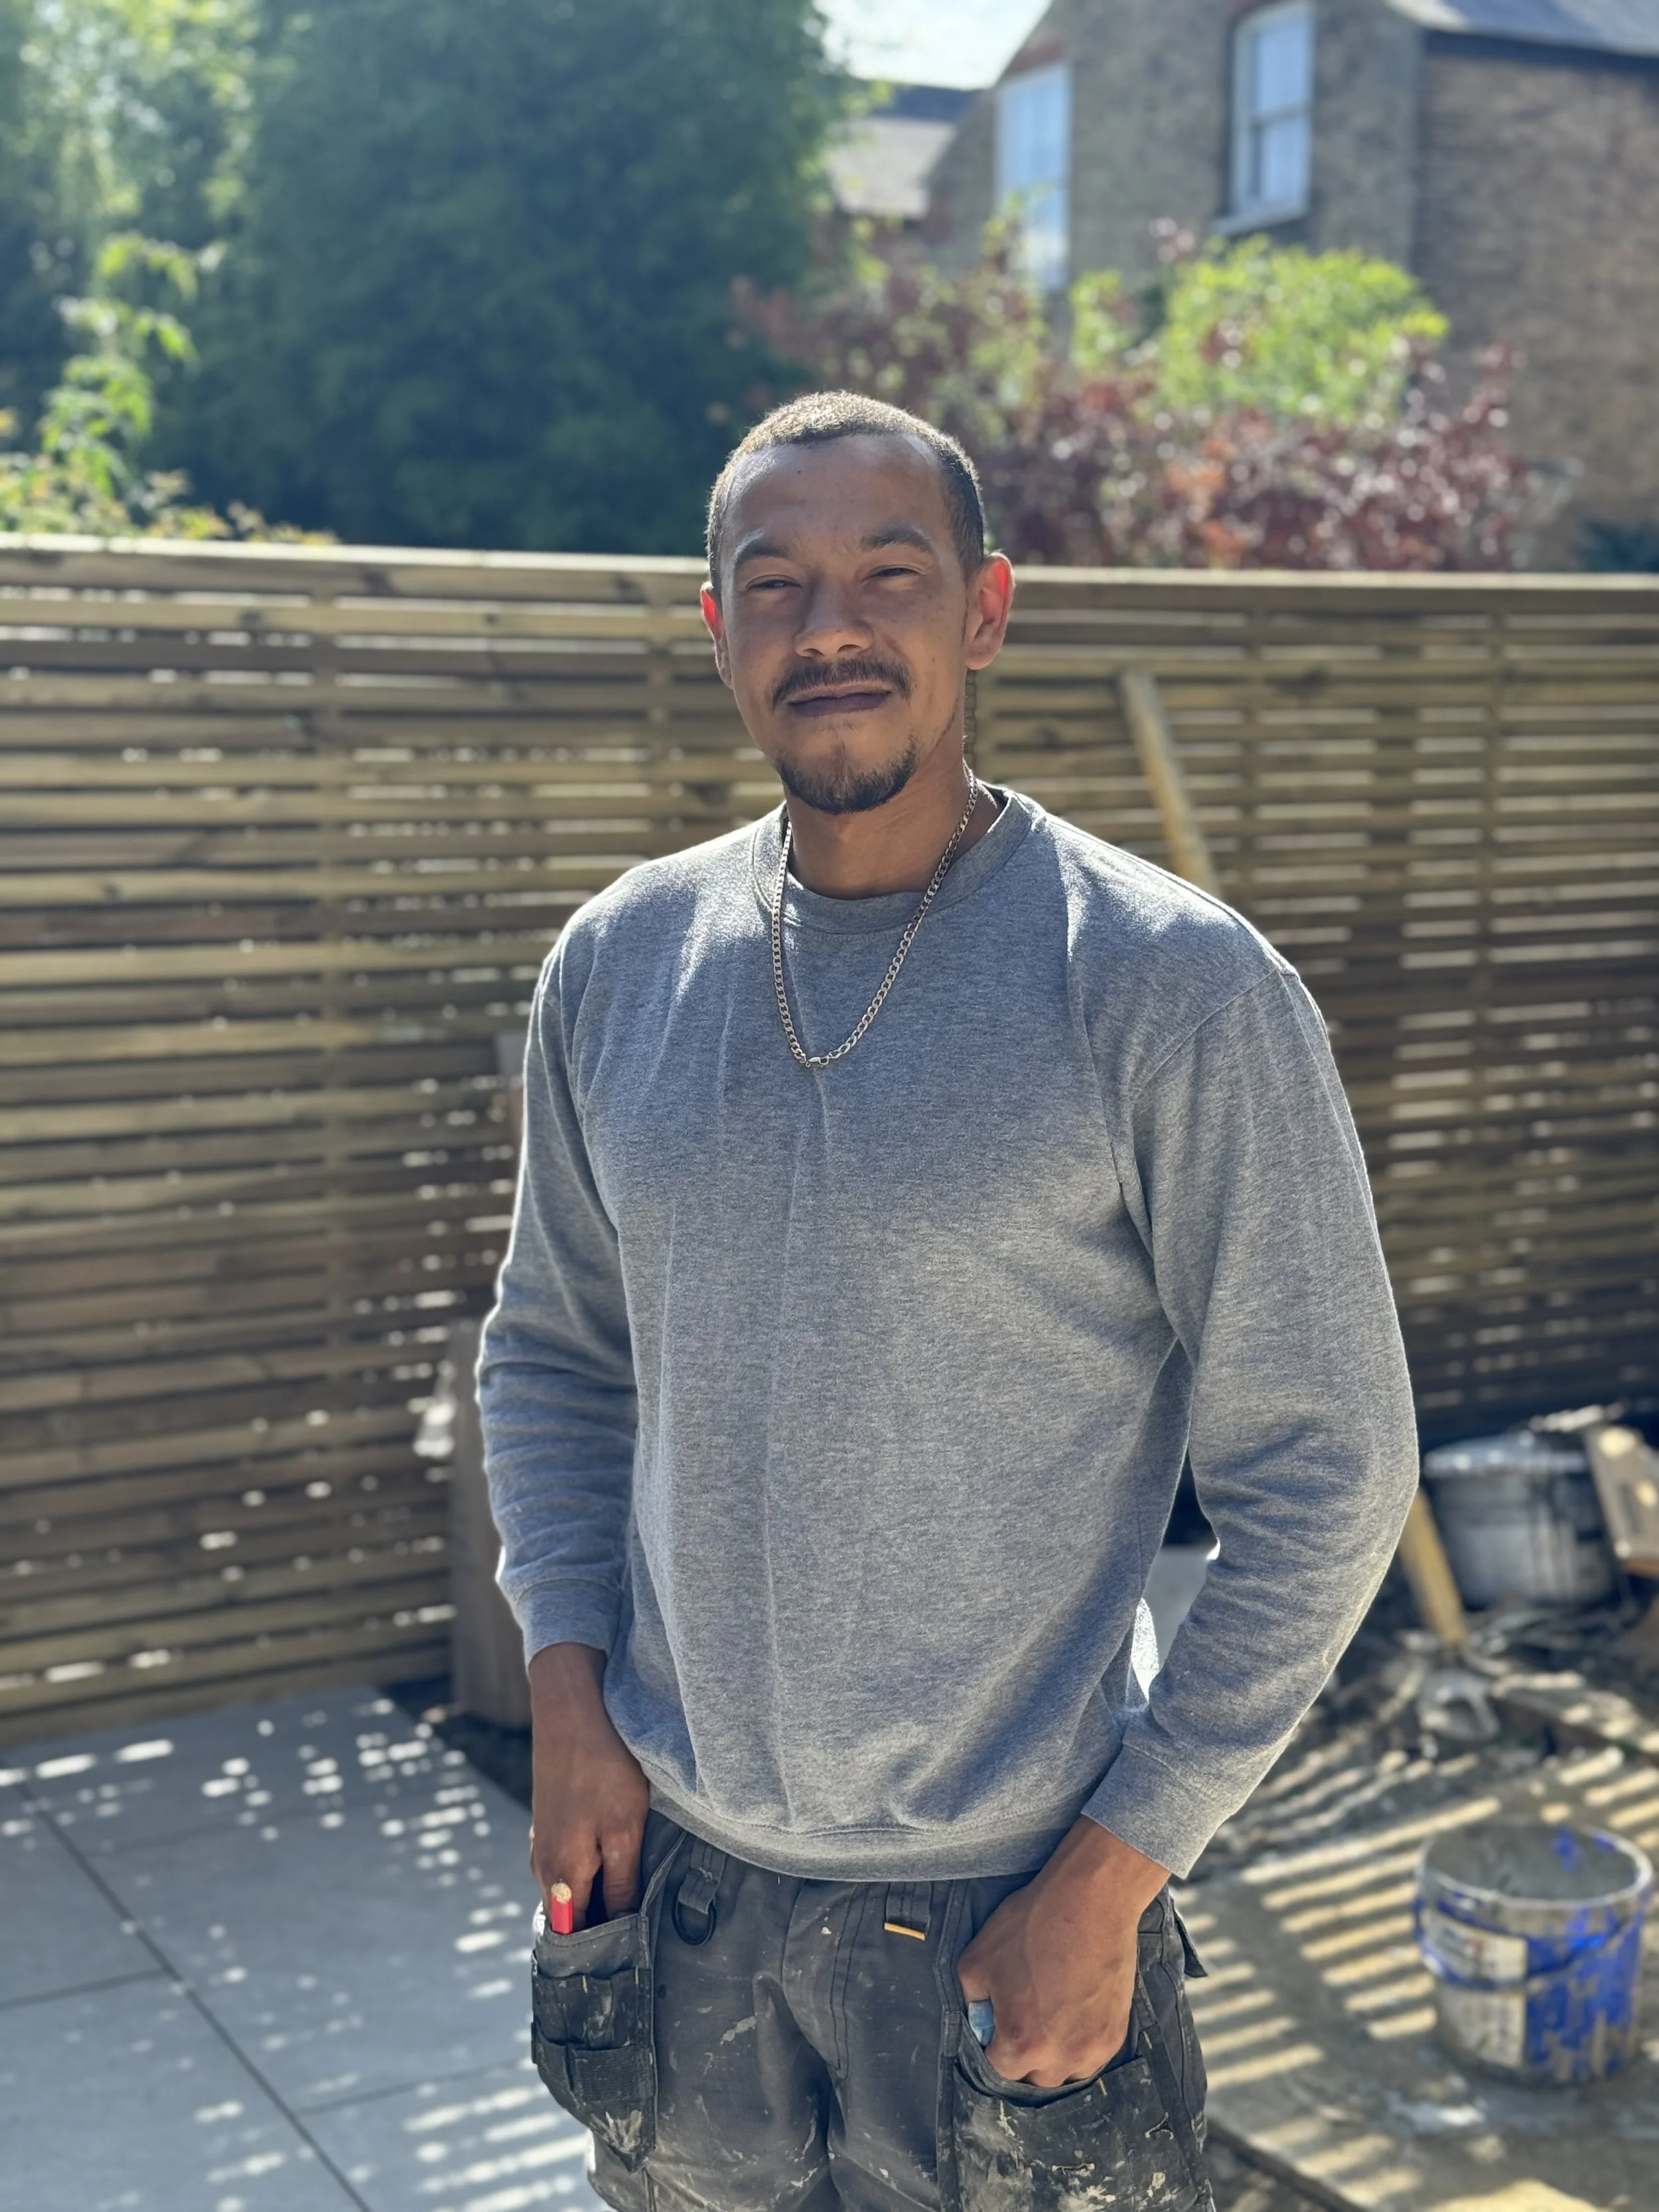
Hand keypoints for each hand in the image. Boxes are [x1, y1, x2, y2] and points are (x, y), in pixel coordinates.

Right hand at [527, 1641, 649, 1928]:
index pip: (576, 1936)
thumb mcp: (625, 1828)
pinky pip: (568, 1863)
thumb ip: (621, 1882)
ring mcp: (542, 1843)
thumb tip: (621, 1926)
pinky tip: (613, 1862)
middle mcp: (544, 1866)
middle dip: (601, 1928)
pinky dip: (588, 1872)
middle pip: (571, 1916)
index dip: (603, 1952)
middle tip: (641, 1935)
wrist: (570, 1710)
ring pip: (570, 1889)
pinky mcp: (549, 1823)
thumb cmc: (603, 1768)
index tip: (634, 1960)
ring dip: (596, 1898)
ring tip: (632, 1902)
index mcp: (562, 1875)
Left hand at [957, 1818, 1169, 2086]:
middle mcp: (1060, 2058)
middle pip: (1032, 2078)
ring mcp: (1093, 2050)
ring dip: (1053, 2056)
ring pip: (1064, 2073)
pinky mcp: (1116, 2036)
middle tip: (1022, 2017)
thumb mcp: (976, 1959)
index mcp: (1021, 2043)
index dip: (990, 2047)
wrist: (1091, 1901)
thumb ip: (970, 2000)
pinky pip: (1090, 2057)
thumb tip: (978, 2020)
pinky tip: (1072, 2013)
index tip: (994, 2027)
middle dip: (1022, 2055)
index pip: (996, 2070)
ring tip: (1049, 2017)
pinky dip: (1078, 2044)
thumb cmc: (1031, 1926)